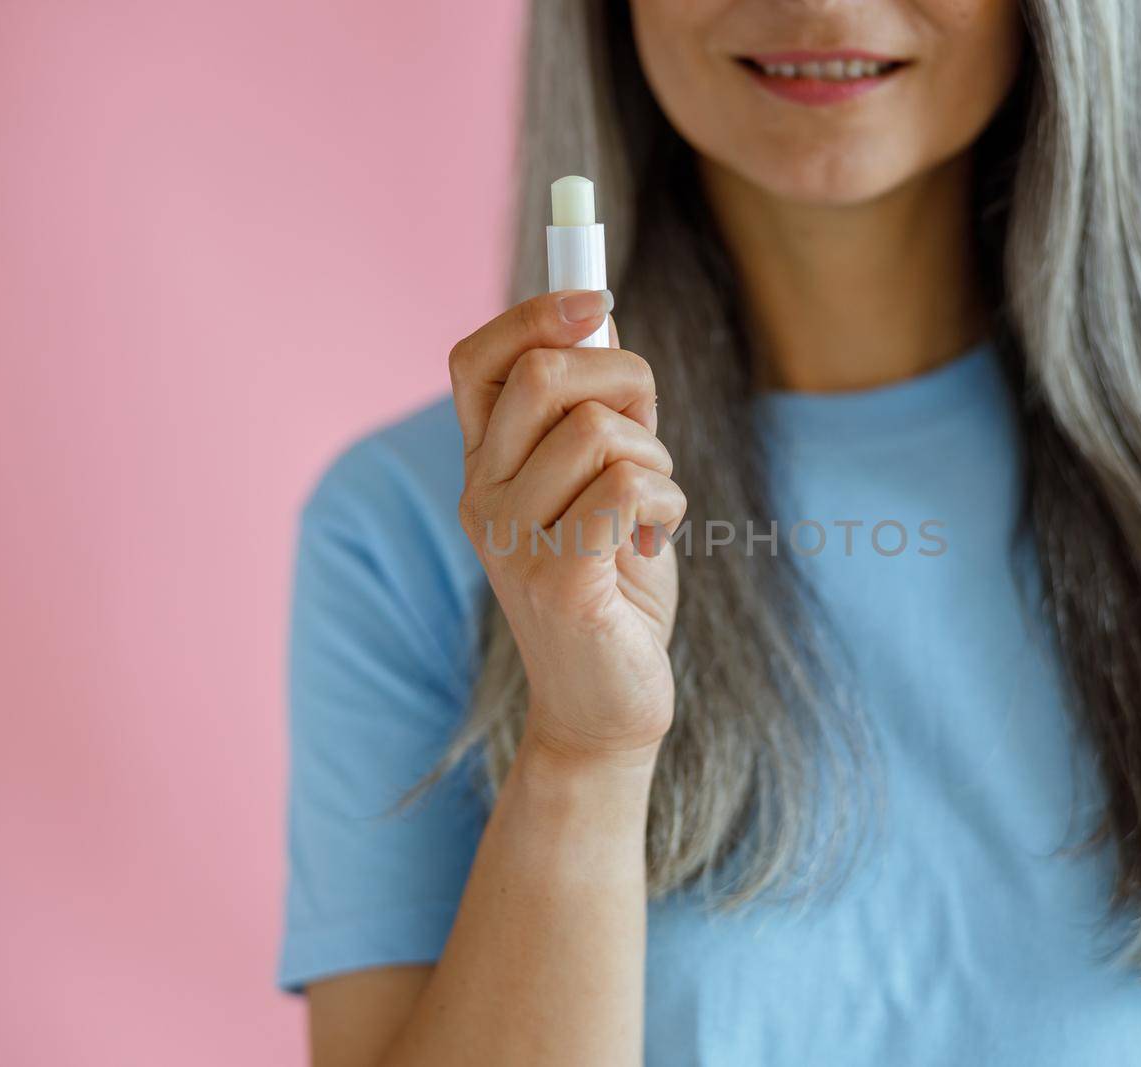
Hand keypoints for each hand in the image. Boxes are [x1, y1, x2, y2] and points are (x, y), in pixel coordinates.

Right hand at [449, 289, 685, 765]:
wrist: (608, 707)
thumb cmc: (613, 591)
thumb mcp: (603, 484)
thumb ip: (596, 408)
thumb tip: (597, 313)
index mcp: (485, 467)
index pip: (475, 359)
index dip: (533, 314)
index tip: (597, 301)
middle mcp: (480, 496)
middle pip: (548, 374)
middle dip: (628, 384)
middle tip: (649, 445)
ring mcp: (510, 540)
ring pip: (601, 430)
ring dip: (657, 460)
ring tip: (651, 514)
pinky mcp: (556, 579)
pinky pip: (627, 484)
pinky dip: (666, 500)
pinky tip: (656, 539)